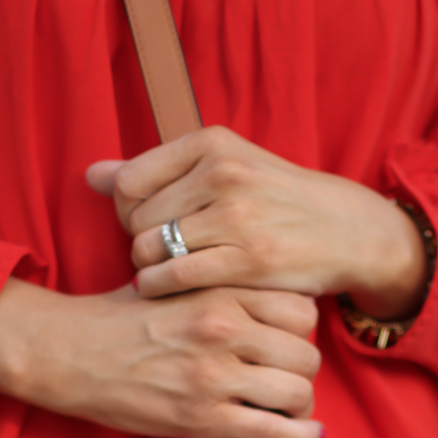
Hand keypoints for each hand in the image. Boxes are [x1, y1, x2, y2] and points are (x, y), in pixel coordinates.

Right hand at [0, 278, 323, 437]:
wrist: (68, 353)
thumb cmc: (118, 318)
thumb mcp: (172, 282)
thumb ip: (220, 287)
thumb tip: (268, 299)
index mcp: (217, 291)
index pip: (300, 306)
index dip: (301, 326)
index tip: (288, 337)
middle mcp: (222, 330)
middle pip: (305, 350)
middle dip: (303, 366)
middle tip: (289, 375)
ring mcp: (214, 376)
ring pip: (297, 389)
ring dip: (300, 401)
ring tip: (289, 405)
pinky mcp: (203, 419)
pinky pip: (274, 431)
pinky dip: (301, 436)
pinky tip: (309, 433)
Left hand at [86, 127, 427, 319]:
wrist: (345, 230)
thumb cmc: (276, 202)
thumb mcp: (224, 169)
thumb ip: (158, 172)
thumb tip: (91, 175)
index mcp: (212, 144)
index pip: (129, 181)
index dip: (127, 212)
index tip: (148, 228)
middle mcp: (222, 173)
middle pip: (135, 217)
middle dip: (138, 242)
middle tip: (156, 258)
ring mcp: (236, 217)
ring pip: (150, 248)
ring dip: (147, 269)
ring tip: (162, 276)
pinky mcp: (247, 260)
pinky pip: (176, 276)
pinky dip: (160, 288)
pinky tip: (167, 292)